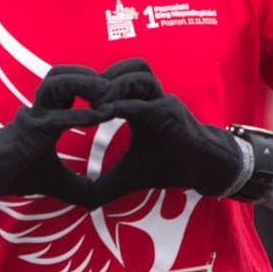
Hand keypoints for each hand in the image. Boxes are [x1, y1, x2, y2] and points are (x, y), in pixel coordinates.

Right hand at [0, 66, 115, 210]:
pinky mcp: (30, 130)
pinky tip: (104, 115)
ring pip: (56, 83)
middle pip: (61, 74)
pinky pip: (59, 116)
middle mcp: (39, 110)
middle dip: (88, 74)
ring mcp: (33, 116)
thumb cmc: (17, 175)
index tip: (115, 95)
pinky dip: (83, 113)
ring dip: (85, 83)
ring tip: (108, 91)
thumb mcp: (56, 183)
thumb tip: (98, 202)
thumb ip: (78, 186)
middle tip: (114, 85)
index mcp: (46, 115)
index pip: (69, 87)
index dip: (91, 85)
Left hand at [87, 58, 244, 207]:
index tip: (69, 103)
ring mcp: (163, 102)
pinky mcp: (172, 113)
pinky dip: (123, 105)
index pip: (113, 82)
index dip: (92, 87)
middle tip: (79, 96)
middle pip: (126, 68)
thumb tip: (85, 203)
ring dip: (113, 86)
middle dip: (101, 77)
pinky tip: (104, 114)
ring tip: (93, 104)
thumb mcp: (130, 176)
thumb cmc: (169, 166)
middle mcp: (151, 99)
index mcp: (137, 106)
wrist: (203, 171)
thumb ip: (106, 184)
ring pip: (138, 75)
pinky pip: (145, 102)